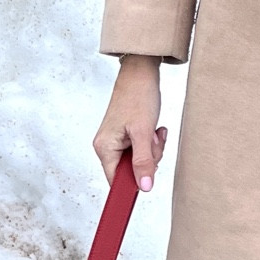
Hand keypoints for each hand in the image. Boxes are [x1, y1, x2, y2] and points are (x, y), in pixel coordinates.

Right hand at [94, 54, 166, 190]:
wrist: (140, 73)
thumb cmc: (138, 97)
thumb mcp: (144, 133)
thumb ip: (143, 162)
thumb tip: (144, 186)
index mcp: (105, 148)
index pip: (116, 181)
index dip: (134, 182)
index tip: (148, 179)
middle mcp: (107, 146)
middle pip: (131, 171)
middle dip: (148, 159)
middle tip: (153, 141)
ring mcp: (116, 141)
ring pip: (139, 160)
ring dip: (152, 149)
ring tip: (154, 132)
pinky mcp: (126, 136)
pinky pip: (142, 149)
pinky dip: (152, 142)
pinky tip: (155, 129)